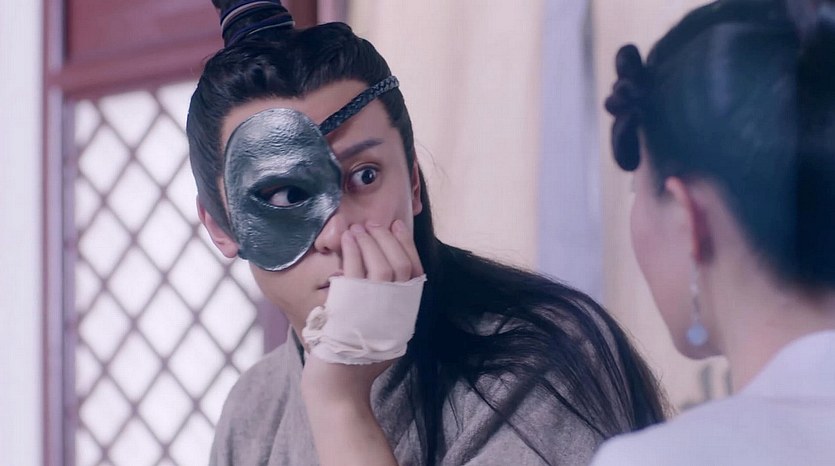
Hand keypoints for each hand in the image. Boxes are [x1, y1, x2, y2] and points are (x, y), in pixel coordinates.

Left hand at [301, 218, 423, 397]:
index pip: (415, 270)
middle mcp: (397, 310)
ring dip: (369, 240)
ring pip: (381, 263)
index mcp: (407, 313)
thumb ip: (389, 306)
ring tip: (358, 228)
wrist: (339, 384)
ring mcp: (377, 308)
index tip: (396, 225)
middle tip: (373, 223)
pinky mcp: (353, 306)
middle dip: (386, 237)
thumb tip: (389, 276)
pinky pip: (356, 269)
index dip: (406, 244)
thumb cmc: (356, 358)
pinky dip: (353, 249)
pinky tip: (347, 239)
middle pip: (399, 263)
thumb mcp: (384, 329)